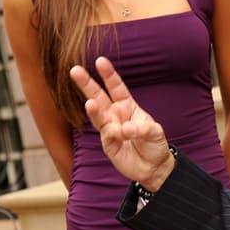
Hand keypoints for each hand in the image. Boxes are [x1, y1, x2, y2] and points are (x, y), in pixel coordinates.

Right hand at [71, 56, 175, 190]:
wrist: (154, 168)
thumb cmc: (155, 144)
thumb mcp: (155, 131)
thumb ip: (141, 128)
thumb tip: (124, 129)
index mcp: (127, 105)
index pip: (116, 86)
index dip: (108, 74)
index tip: (100, 61)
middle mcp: (115, 115)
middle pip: (98, 96)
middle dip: (87, 83)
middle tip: (75, 70)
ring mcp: (110, 128)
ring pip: (97, 115)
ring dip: (93, 110)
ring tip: (90, 104)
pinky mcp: (108, 144)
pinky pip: (107, 135)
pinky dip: (113, 133)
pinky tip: (119, 133)